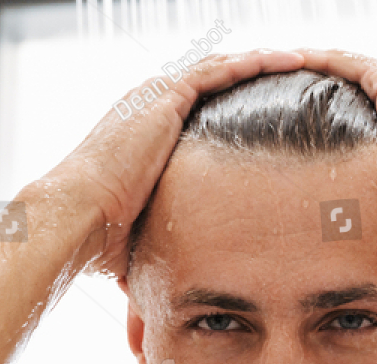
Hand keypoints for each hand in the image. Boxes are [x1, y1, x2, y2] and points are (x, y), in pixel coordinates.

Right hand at [36, 49, 306, 277]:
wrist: (77, 217)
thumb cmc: (100, 236)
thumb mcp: (142, 235)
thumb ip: (162, 247)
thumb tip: (174, 291)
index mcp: (143, 133)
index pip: (193, 108)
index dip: (229, 104)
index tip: (265, 112)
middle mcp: (148, 107)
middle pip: (210, 81)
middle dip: (250, 75)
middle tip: (291, 77)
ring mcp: (155, 98)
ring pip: (219, 68)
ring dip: (260, 62)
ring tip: (300, 60)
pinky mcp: (165, 97)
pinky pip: (218, 70)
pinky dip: (253, 62)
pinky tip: (286, 59)